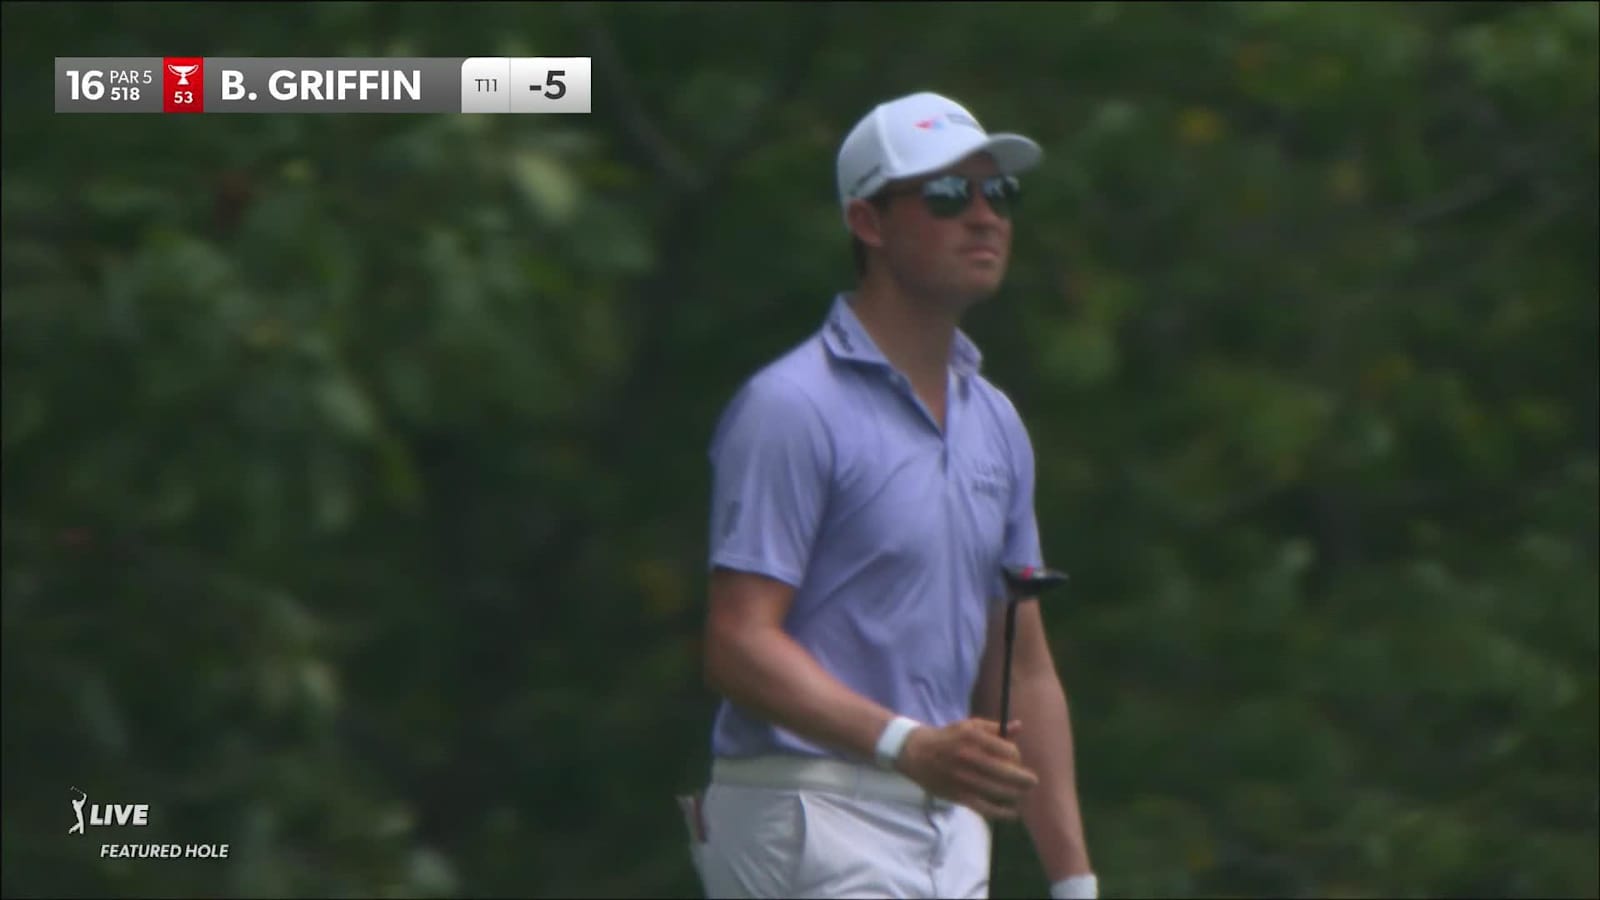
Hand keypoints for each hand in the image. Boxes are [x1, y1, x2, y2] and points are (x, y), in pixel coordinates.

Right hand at [895, 717, 1037, 819]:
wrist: (917, 753)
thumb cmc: (948, 738)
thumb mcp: (969, 726)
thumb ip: (995, 728)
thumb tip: (1018, 727)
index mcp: (974, 738)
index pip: (1008, 751)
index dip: (1017, 757)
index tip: (1015, 760)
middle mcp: (969, 757)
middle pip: (1008, 773)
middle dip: (1025, 779)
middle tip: (1032, 782)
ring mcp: (964, 778)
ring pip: (999, 791)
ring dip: (1016, 794)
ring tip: (1021, 794)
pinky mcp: (958, 795)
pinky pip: (986, 807)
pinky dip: (1002, 812)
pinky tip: (1012, 812)